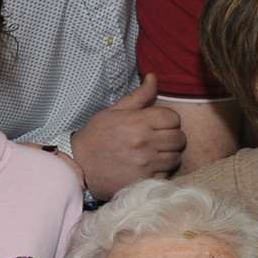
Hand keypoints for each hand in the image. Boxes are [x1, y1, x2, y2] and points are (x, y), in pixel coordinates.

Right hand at [70, 75, 183, 200]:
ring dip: (169, 155)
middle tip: (160, 139)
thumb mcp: (114, 111)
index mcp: (138, 122)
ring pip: (176, 157)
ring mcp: (145, 163)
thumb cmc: (96, 136)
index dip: (169, 120)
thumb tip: (153, 76)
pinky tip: (149, 167)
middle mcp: (144, 142)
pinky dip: (161, 171)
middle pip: (179, 138)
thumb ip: (139, 95)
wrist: (79, 165)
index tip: (159, 125)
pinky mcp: (144, 180)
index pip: (173, 118)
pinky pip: (167, 174)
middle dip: (172, 137)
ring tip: (155, 154)